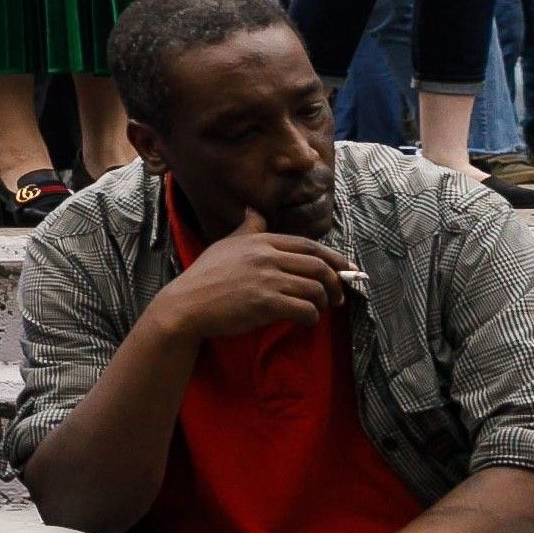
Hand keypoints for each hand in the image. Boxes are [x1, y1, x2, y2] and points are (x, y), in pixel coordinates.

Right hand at [152, 219, 352, 341]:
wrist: (185, 305)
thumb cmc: (204, 276)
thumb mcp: (225, 245)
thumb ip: (247, 229)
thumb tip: (253, 211)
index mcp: (261, 241)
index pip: (309, 245)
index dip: (334, 258)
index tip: (347, 270)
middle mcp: (267, 256)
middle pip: (318, 266)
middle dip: (336, 283)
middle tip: (338, 296)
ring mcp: (266, 279)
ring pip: (315, 288)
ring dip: (324, 302)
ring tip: (319, 309)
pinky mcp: (265, 302)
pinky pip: (304, 309)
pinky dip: (311, 317)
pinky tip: (306, 321)